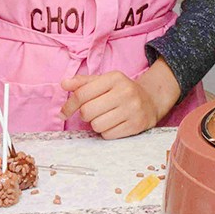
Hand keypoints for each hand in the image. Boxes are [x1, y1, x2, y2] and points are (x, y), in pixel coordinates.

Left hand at [60, 64, 178, 138]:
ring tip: (106, 117)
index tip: (64, 113)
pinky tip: (115, 124)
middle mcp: (125, 92)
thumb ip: (83, 83)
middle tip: (94, 112)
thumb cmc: (121, 91)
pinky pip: (108, 135)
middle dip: (86, 115)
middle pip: (87, 112)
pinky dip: (107, 132)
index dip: (69, 105)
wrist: (151, 101)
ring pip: (97, 125)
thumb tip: (63, 84)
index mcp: (114, 78)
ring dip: (97, 124)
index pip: (82, 94)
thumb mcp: (104, 82)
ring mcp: (132, 109)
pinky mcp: (136, 125)